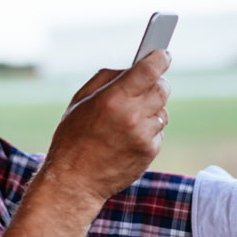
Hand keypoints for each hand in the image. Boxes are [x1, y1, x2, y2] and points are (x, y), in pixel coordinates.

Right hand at [40, 50, 171, 202]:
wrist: (75, 182)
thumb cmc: (72, 139)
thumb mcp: (79, 102)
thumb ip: (106, 79)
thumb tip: (130, 68)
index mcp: (112, 98)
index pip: (149, 70)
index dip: (160, 58)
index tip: (163, 54)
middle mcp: (132, 116)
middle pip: (163, 88)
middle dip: (157, 83)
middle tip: (146, 86)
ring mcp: (143, 136)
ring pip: (162, 111)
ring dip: (151, 110)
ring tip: (128, 119)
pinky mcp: (149, 152)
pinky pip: (158, 132)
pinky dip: (148, 131)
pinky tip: (128, 138)